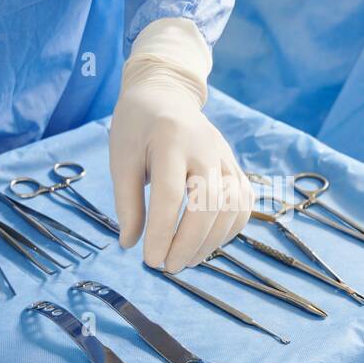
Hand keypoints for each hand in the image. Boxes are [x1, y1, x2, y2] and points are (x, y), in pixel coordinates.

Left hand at [109, 26, 251, 272]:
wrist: (165, 95)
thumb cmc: (137, 128)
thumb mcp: (121, 159)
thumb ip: (126, 202)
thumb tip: (130, 244)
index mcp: (169, 140)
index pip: (170, 194)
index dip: (162, 232)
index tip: (150, 260)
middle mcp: (205, 147)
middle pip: (207, 204)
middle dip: (188, 243)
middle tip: (167, 267)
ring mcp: (225, 157)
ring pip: (230, 207)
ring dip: (209, 242)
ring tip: (184, 261)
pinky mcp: (235, 167)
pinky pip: (242, 204)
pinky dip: (228, 231)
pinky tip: (206, 244)